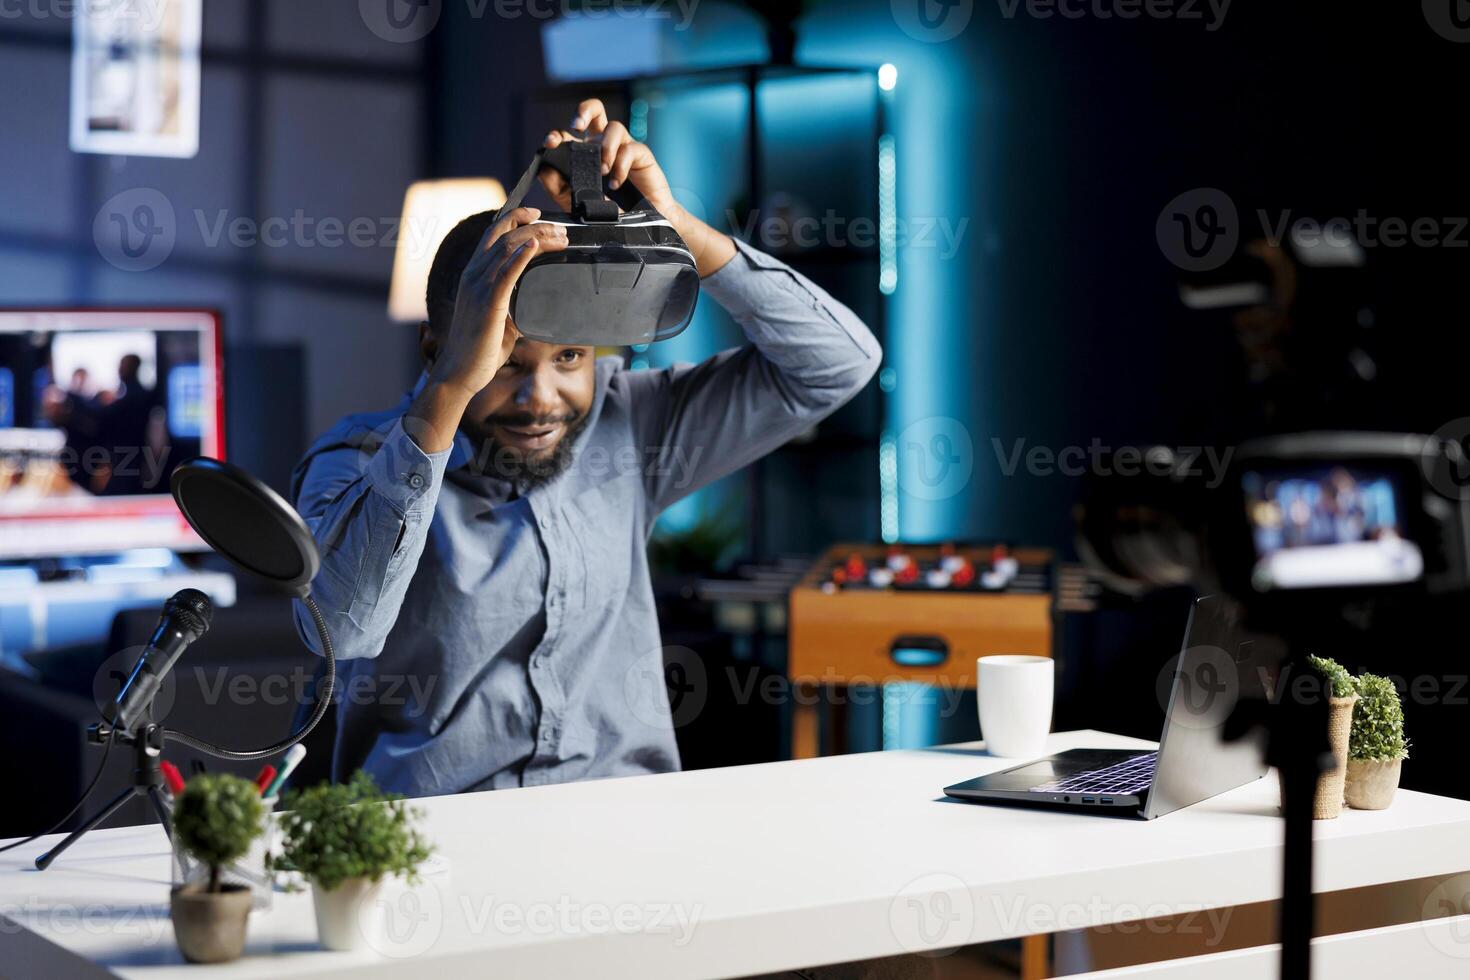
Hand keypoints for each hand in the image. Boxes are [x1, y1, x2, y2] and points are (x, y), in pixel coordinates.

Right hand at [405, 207, 565, 453]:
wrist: (460, 372)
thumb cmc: (479, 350)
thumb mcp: (500, 320)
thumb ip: (514, 307)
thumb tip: (535, 305)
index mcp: (473, 275)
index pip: (493, 234)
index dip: (514, 218)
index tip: (537, 214)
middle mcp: (473, 275)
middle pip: (503, 234)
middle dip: (534, 225)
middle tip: (560, 229)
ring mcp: (477, 287)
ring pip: (507, 248)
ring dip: (537, 238)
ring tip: (560, 237)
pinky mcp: (487, 304)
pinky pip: (505, 274)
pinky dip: (520, 257)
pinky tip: (534, 247)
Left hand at [540, 98, 675, 215]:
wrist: (642, 226)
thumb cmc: (612, 213)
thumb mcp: (577, 204)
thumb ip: (559, 189)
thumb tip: (543, 170)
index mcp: (586, 154)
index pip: (570, 135)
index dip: (558, 134)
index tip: (550, 143)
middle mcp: (604, 145)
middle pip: (595, 111)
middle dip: (584, 111)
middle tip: (577, 126)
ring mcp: (623, 148)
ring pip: (613, 127)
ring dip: (605, 147)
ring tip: (603, 170)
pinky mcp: (641, 155)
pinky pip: (630, 148)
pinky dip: (620, 165)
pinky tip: (615, 184)